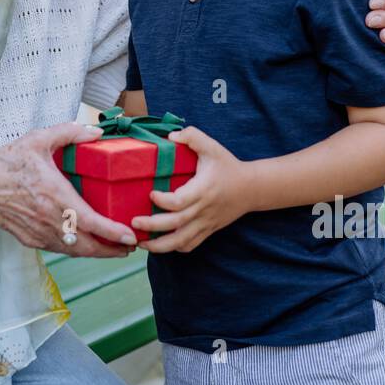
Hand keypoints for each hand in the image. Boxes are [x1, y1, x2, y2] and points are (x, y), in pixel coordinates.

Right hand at [0, 122, 137, 257]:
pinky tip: (86, 243)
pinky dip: (77, 249)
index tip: (130, 237)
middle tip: (130, 247)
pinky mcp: (32, 240)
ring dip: (96, 252)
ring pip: (75, 251)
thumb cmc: (6, 164)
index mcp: (55, 196)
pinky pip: (61, 249)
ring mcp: (40, 233)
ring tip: (114, 248)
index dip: (113, 233)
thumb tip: (96, 132)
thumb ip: (69, 133)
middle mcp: (50, 220)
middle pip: (88, 246)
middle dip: (112, 250)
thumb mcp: (38, 140)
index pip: (91, 223)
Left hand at [132, 126, 247, 253]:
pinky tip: (160, 245)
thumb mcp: (212, 147)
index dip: (162, 201)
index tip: (151, 193)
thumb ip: (192, 137)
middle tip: (134, 222)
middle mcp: (203, 210)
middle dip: (152, 226)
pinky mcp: (207, 230)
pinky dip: (174, 248)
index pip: (179, 202)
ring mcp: (206, 223)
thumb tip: (170, 136)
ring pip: (181, 242)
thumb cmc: (228, 166)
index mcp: (203, 190)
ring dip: (160, 246)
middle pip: (176, 224)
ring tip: (140, 243)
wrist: (251, 188)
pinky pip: (190, 245)